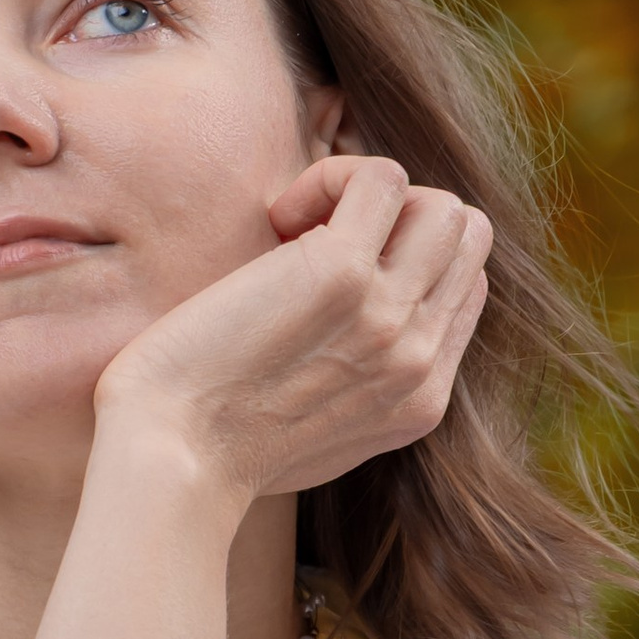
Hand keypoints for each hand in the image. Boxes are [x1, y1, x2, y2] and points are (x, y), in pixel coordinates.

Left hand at [87, 154, 491, 520]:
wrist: (172, 462)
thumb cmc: (211, 446)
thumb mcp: (317, 437)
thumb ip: (362, 391)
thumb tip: (355, 336)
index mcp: (419, 399)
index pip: (466, 287)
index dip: (405, 258)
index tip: (327, 279)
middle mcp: (416, 360)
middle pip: (465, 239)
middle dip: (399, 218)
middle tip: (316, 243)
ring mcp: (388, 317)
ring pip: (441, 207)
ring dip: (369, 194)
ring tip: (296, 227)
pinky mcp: (342, 275)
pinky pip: (381, 178)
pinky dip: (330, 176)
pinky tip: (278, 216)